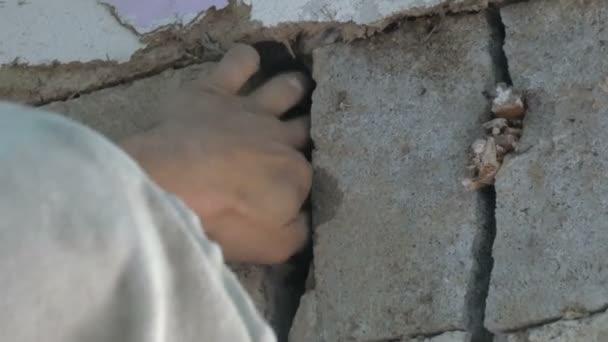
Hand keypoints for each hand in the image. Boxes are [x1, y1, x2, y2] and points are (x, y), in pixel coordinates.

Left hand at [121, 44, 311, 263]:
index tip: (298, 184)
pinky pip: (237, 62)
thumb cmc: (225, 220)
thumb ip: (300, 231)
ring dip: (294, 87)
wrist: (173, 187)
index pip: (310, 174)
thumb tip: (309, 219)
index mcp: (296, 173)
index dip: (305, 179)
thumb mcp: (276, 245)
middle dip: (312, 127)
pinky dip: (245, 58)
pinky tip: (247, 61)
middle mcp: (280, 136)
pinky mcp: (215, 91)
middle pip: (306, 127)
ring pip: (285, 88)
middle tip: (309, 129)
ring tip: (297, 86)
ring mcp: (250, 109)